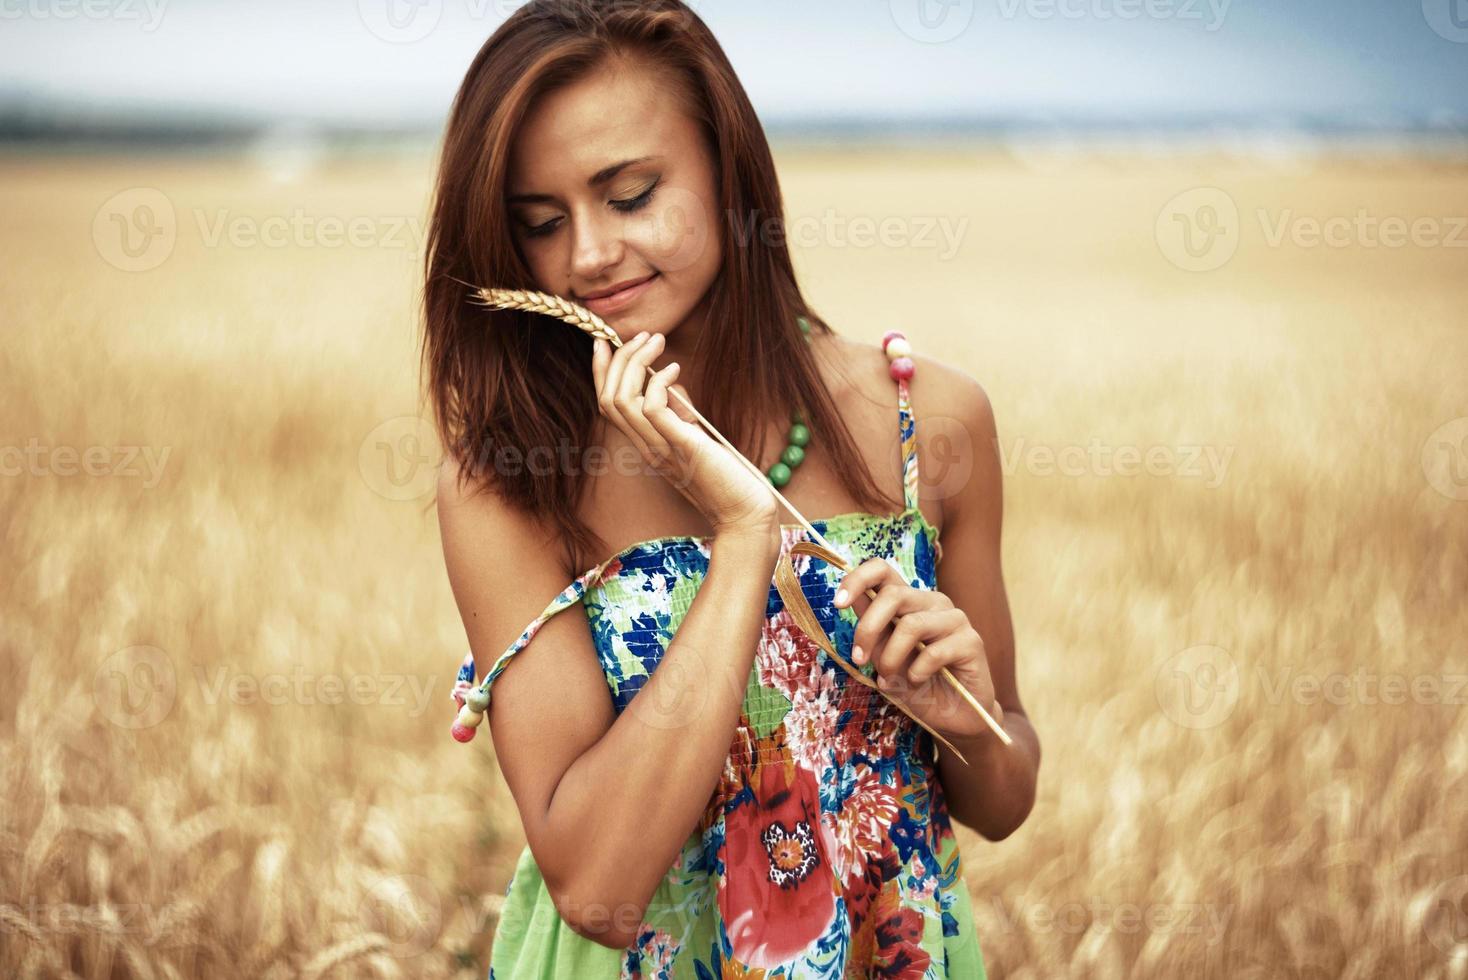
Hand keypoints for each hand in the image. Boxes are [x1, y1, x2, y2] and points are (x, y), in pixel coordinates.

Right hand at [592, 331, 778, 535]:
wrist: (745, 513)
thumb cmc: (727, 477)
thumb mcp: (695, 436)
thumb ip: (679, 412)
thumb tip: (670, 380)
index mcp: (646, 445)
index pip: (607, 406)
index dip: (601, 372)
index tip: (606, 342)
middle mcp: (646, 448)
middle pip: (608, 399)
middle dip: (619, 360)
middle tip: (644, 337)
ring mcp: (661, 449)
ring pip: (623, 400)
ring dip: (636, 363)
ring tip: (657, 342)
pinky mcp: (682, 447)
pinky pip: (653, 407)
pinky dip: (658, 381)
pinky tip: (675, 368)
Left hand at [833, 557, 1000, 743]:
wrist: (953, 718)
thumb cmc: (916, 685)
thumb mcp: (883, 659)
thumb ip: (871, 632)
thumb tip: (849, 600)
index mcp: (909, 601)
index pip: (882, 570)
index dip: (857, 579)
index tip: (837, 604)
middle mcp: (933, 603)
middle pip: (893, 595)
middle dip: (868, 628)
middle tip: (858, 659)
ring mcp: (955, 619)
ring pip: (911, 625)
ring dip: (890, 657)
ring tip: (887, 679)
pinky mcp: (971, 642)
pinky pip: (934, 652)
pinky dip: (916, 672)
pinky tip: (916, 682)